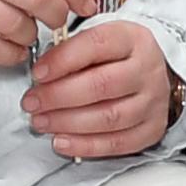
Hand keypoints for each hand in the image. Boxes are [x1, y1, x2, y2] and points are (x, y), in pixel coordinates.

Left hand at [25, 19, 171, 158]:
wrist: (150, 75)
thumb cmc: (117, 58)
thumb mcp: (98, 41)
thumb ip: (71, 52)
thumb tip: (40, 76)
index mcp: (132, 39)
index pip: (96, 45)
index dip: (63, 60)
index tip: (38, 73)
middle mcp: (147, 69)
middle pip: (102, 85)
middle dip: (58, 96)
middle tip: (32, 102)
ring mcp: (153, 101)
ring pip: (109, 117)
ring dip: (68, 123)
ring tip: (41, 121)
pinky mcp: (152, 128)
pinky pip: (118, 143)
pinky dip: (85, 146)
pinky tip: (62, 141)